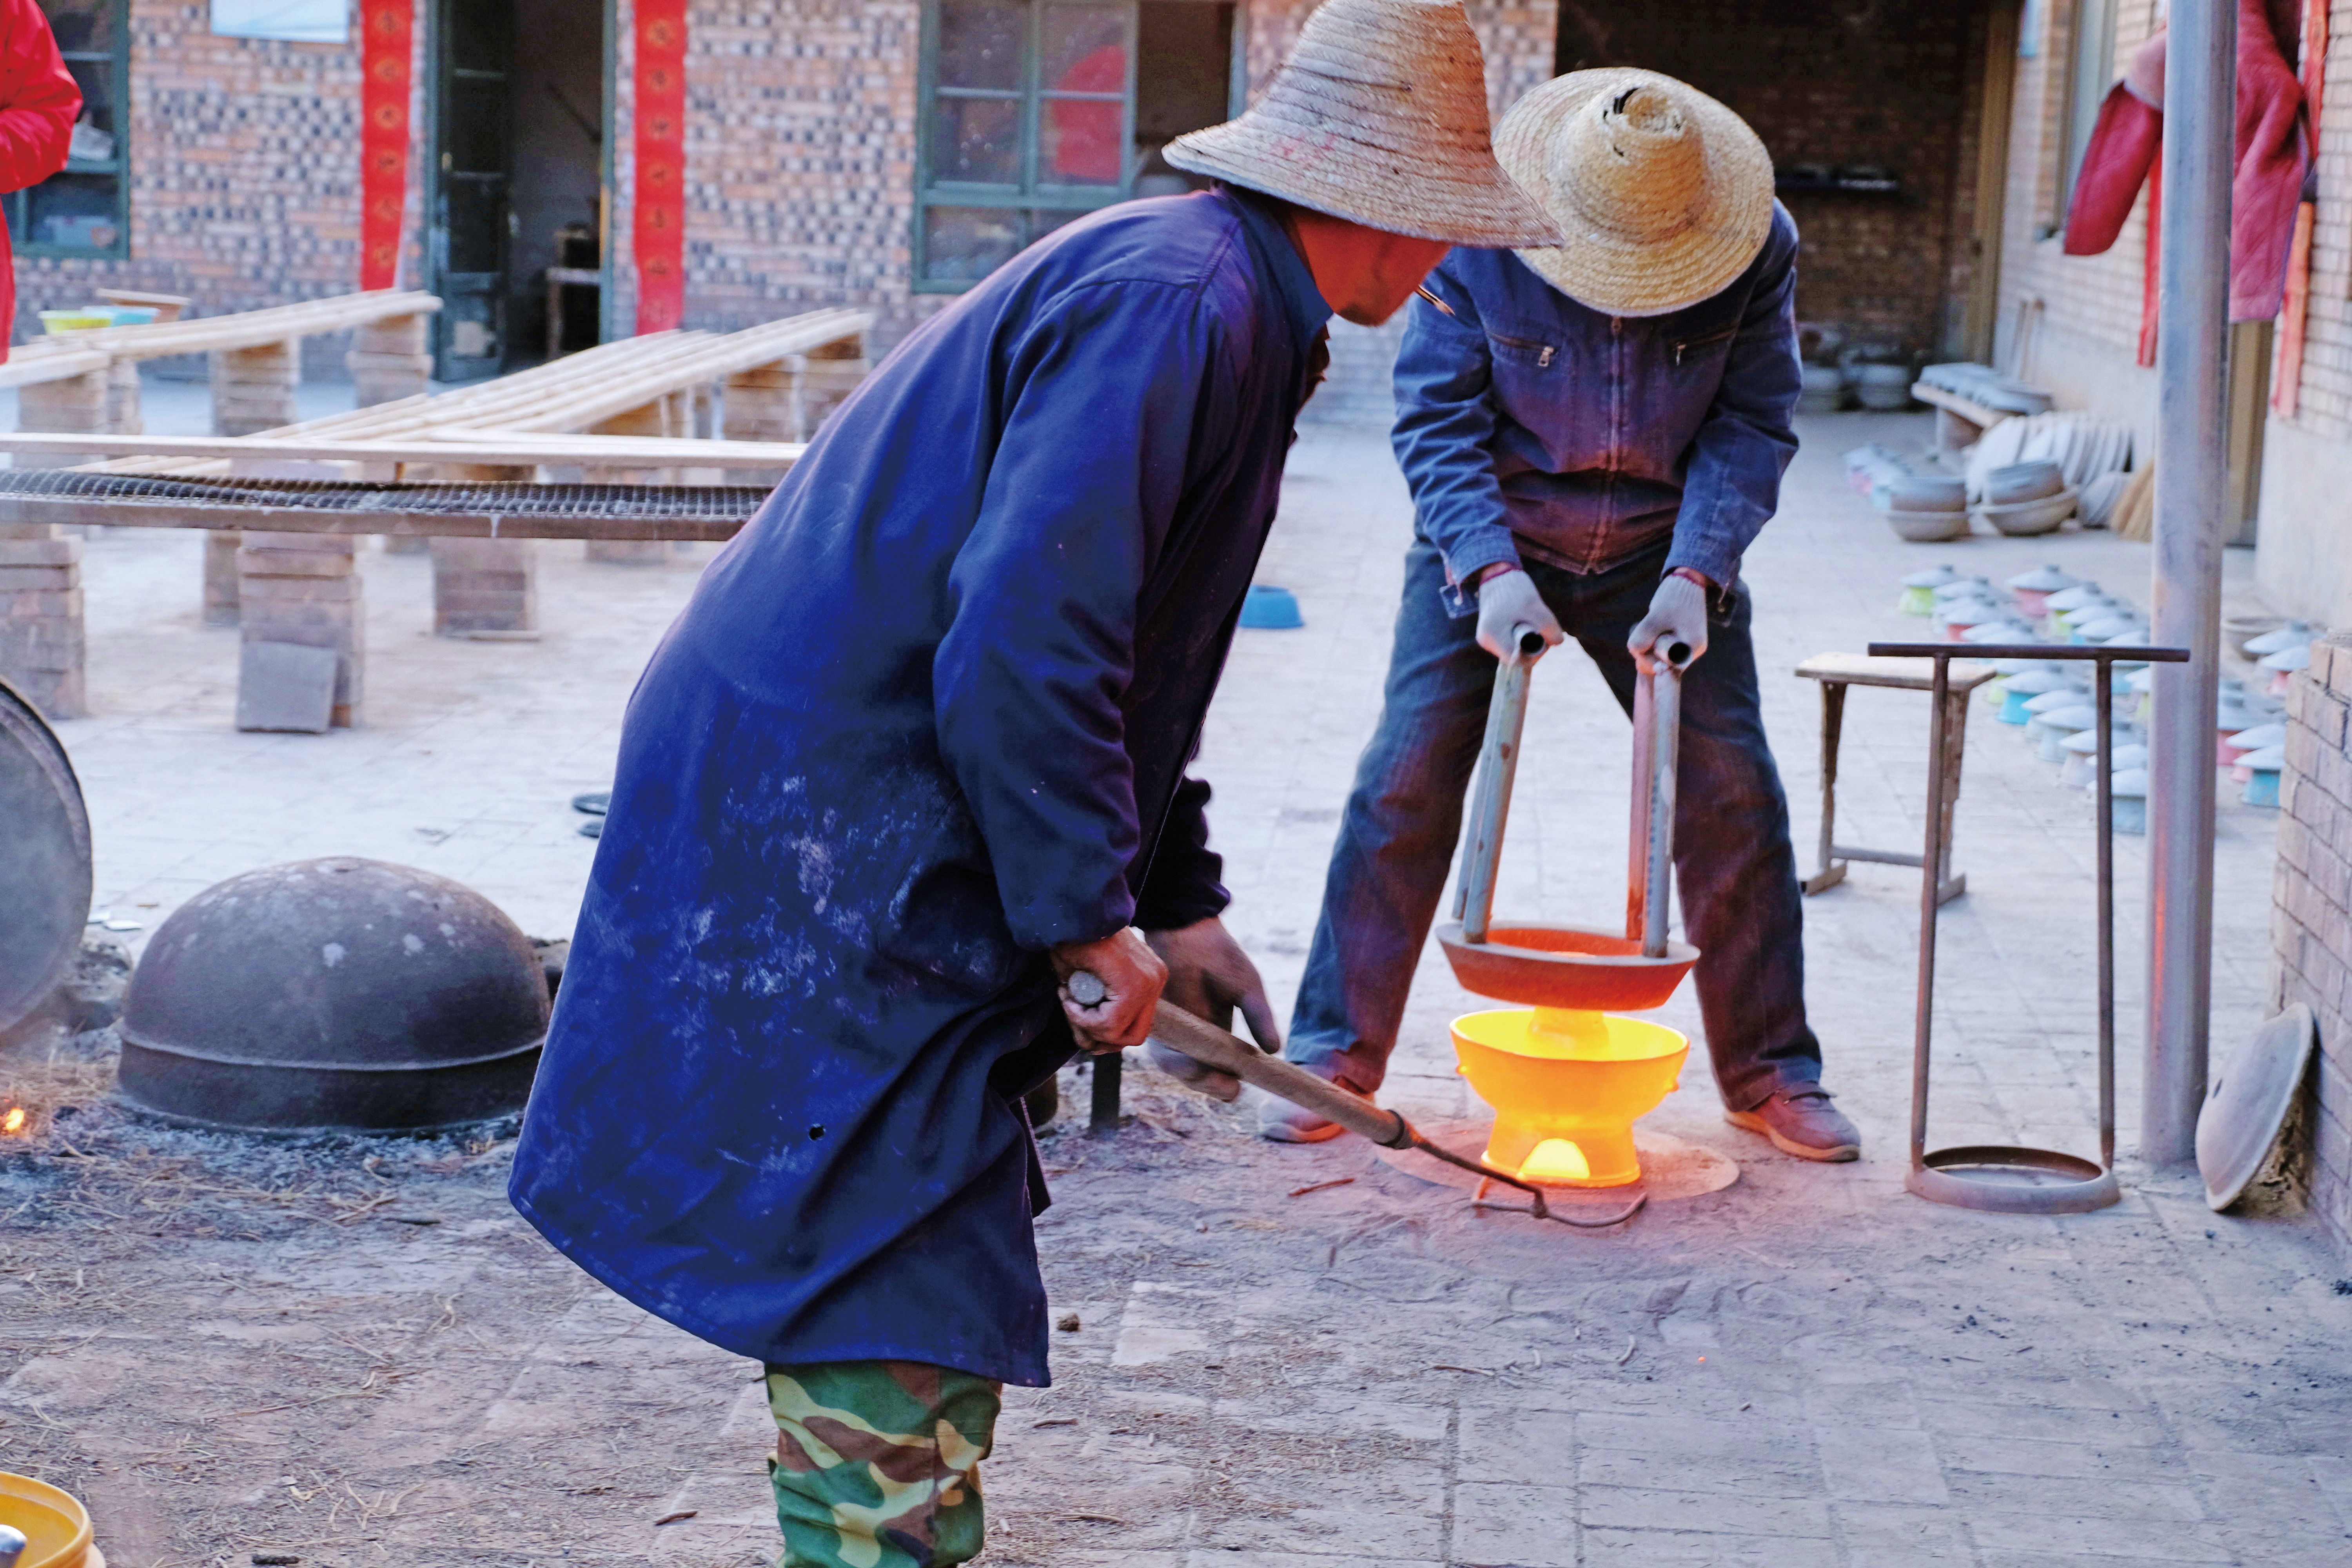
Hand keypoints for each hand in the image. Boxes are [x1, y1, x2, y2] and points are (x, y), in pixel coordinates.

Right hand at [1051, 927, 1165, 1052]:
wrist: (1071, 912)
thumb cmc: (1075, 939)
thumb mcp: (1090, 980)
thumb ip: (1097, 1009)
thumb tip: (1093, 1045)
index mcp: (1150, 977)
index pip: (1135, 1026)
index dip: (1103, 1033)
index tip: (1075, 1011)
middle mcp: (1156, 980)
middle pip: (1134, 1037)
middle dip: (1100, 1040)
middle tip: (1075, 1022)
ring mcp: (1149, 983)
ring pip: (1120, 1035)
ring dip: (1088, 1028)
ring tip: (1070, 1004)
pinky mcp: (1134, 985)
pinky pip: (1107, 1024)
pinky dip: (1082, 1019)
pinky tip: (1068, 998)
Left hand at [1141, 917, 1278, 1100]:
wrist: (1188, 930)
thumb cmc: (1220, 955)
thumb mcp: (1249, 989)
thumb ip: (1259, 1019)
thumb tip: (1275, 1049)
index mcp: (1217, 1034)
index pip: (1221, 1069)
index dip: (1229, 1083)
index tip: (1243, 1088)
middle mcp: (1193, 1037)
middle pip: (1200, 1076)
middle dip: (1214, 1087)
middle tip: (1233, 1090)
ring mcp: (1175, 1031)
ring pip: (1181, 1069)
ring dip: (1198, 1080)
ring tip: (1220, 1082)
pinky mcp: (1158, 1022)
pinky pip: (1164, 1051)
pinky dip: (1178, 1062)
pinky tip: (1194, 1063)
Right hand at [1474, 566, 1564, 661]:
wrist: (1497, 574)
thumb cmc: (1516, 590)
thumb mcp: (1536, 608)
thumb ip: (1549, 628)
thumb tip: (1557, 643)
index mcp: (1493, 636)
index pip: (1517, 660)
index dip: (1534, 653)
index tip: (1541, 637)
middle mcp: (1486, 641)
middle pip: (1514, 657)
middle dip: (1531, 646)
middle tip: (1538, 628)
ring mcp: (1486, 638)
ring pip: (1512, 650)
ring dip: (1525, 641)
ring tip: (1528, 622)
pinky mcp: (1489, 633)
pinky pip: (1508, 642)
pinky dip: (1518, 636)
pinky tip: (1521, 623)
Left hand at [1629, 570, 1709, 673]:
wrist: (1687, 580)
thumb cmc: (1673, 597)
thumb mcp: (1654, 618)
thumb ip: (1642, 639)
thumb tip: (1635, 653)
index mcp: (1692, 647)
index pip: (1665, 667)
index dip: (1648, 659)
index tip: (1643, 643)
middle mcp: (1694, 650)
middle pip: (1663, 663)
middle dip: (1648, 651)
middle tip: (1645, 630)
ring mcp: (1690, 646)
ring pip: (1661, 655)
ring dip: (1650, 644)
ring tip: (1651, 625)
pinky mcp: (1684, 640)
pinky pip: (1664, 648)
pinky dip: (1655, 640)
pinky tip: (1655, 627)